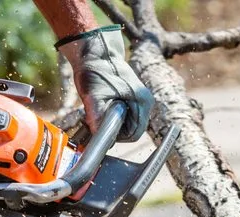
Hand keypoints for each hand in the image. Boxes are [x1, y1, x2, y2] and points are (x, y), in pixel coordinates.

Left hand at [57, 26, 152, 141]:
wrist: (96, 53)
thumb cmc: (96, 71)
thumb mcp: (94, 97)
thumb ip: (98, 119)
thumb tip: (99, 139)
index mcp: (142, 101)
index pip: (134, 134)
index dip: (117, 137)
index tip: (101, 131)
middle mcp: (145, 101)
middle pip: (132, 129)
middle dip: (114, 129)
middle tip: (96, 121)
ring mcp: (140, 98)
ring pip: (128, 122)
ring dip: (113, 122)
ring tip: (97, 112)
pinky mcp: (133, 96)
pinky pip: (126, 114)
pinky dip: (114, 115)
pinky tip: (102, 107)